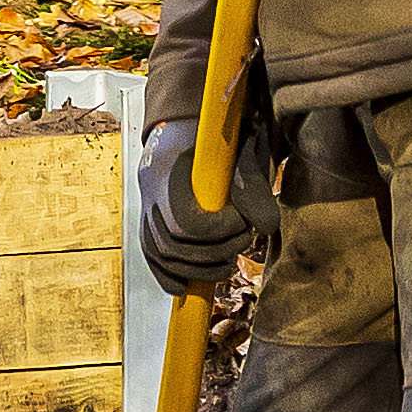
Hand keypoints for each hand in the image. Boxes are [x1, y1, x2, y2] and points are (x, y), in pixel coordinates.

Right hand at [139, 110, 278, 298]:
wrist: (189, 123)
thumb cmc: (218, 135)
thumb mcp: (240, 152)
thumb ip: (254, 186)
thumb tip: (265, 226)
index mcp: (169, 165)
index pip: (188, 222)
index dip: (221, 231)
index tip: (242, 220)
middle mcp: (150, 187)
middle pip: (173, 245)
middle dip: (215, 253)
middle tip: (244, 238)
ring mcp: (146, 204)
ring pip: (161, 253)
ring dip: (198, 269)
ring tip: (228, 262)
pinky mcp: (148, 219)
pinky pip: (150, 254)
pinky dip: (166, 275)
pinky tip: (182, 287)